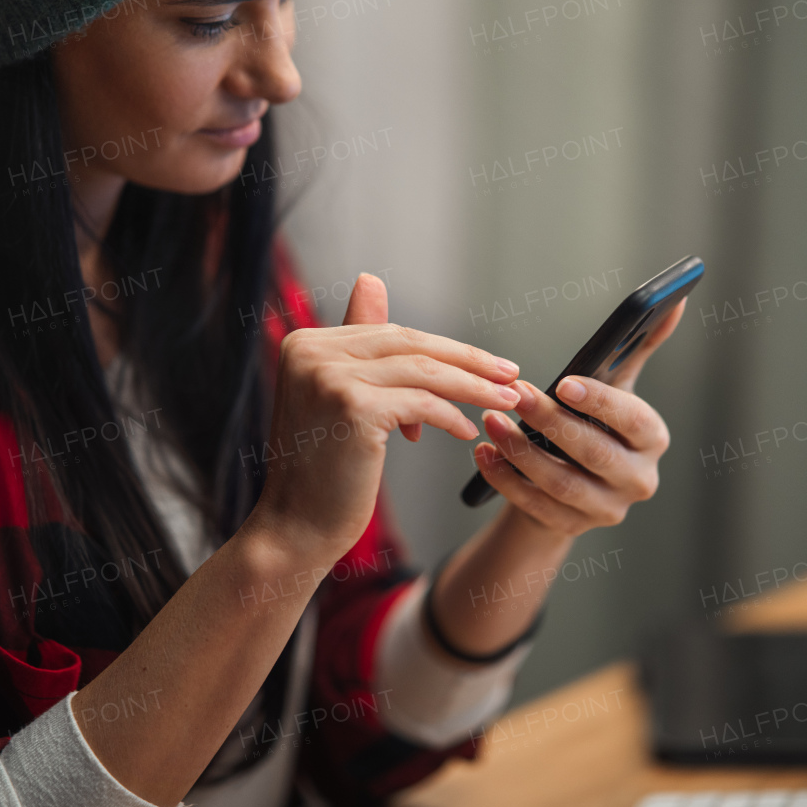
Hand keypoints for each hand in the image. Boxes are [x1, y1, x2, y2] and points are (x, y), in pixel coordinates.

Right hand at [248, 274, 521, 562]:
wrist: (295, 527)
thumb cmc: (323, 470)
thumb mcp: (338, 397)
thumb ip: (358, 345)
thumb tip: (371, 279)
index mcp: (305, 341)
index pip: (391, 334)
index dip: (443, 349)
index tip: (485, 363)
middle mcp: (311, 350)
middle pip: (409, 346)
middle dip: (467, 361)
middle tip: (510, 374)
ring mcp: (330, 377)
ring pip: (423, 372)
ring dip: (473, 387)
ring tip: (506, 400)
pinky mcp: (353, 407)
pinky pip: (422, 404)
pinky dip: (450, 416)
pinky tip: (466, 431)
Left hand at [472, 299, 685, 538]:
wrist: (573, 485)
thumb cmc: (595, 424)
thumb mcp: (617, 388)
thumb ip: (638, 346)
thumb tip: (673, 300)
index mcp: (652, 439)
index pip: (633, 420)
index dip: (600, 403)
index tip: (564, 383)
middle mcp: (638, 479)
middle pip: (594, 453)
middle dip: (550, 422)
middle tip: (515, 394)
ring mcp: (606, 510)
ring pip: (561, 483)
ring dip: (520, 451)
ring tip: (491, 421)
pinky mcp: (571, 528)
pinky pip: (534, 507)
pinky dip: (505, 480)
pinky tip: (483, 454)